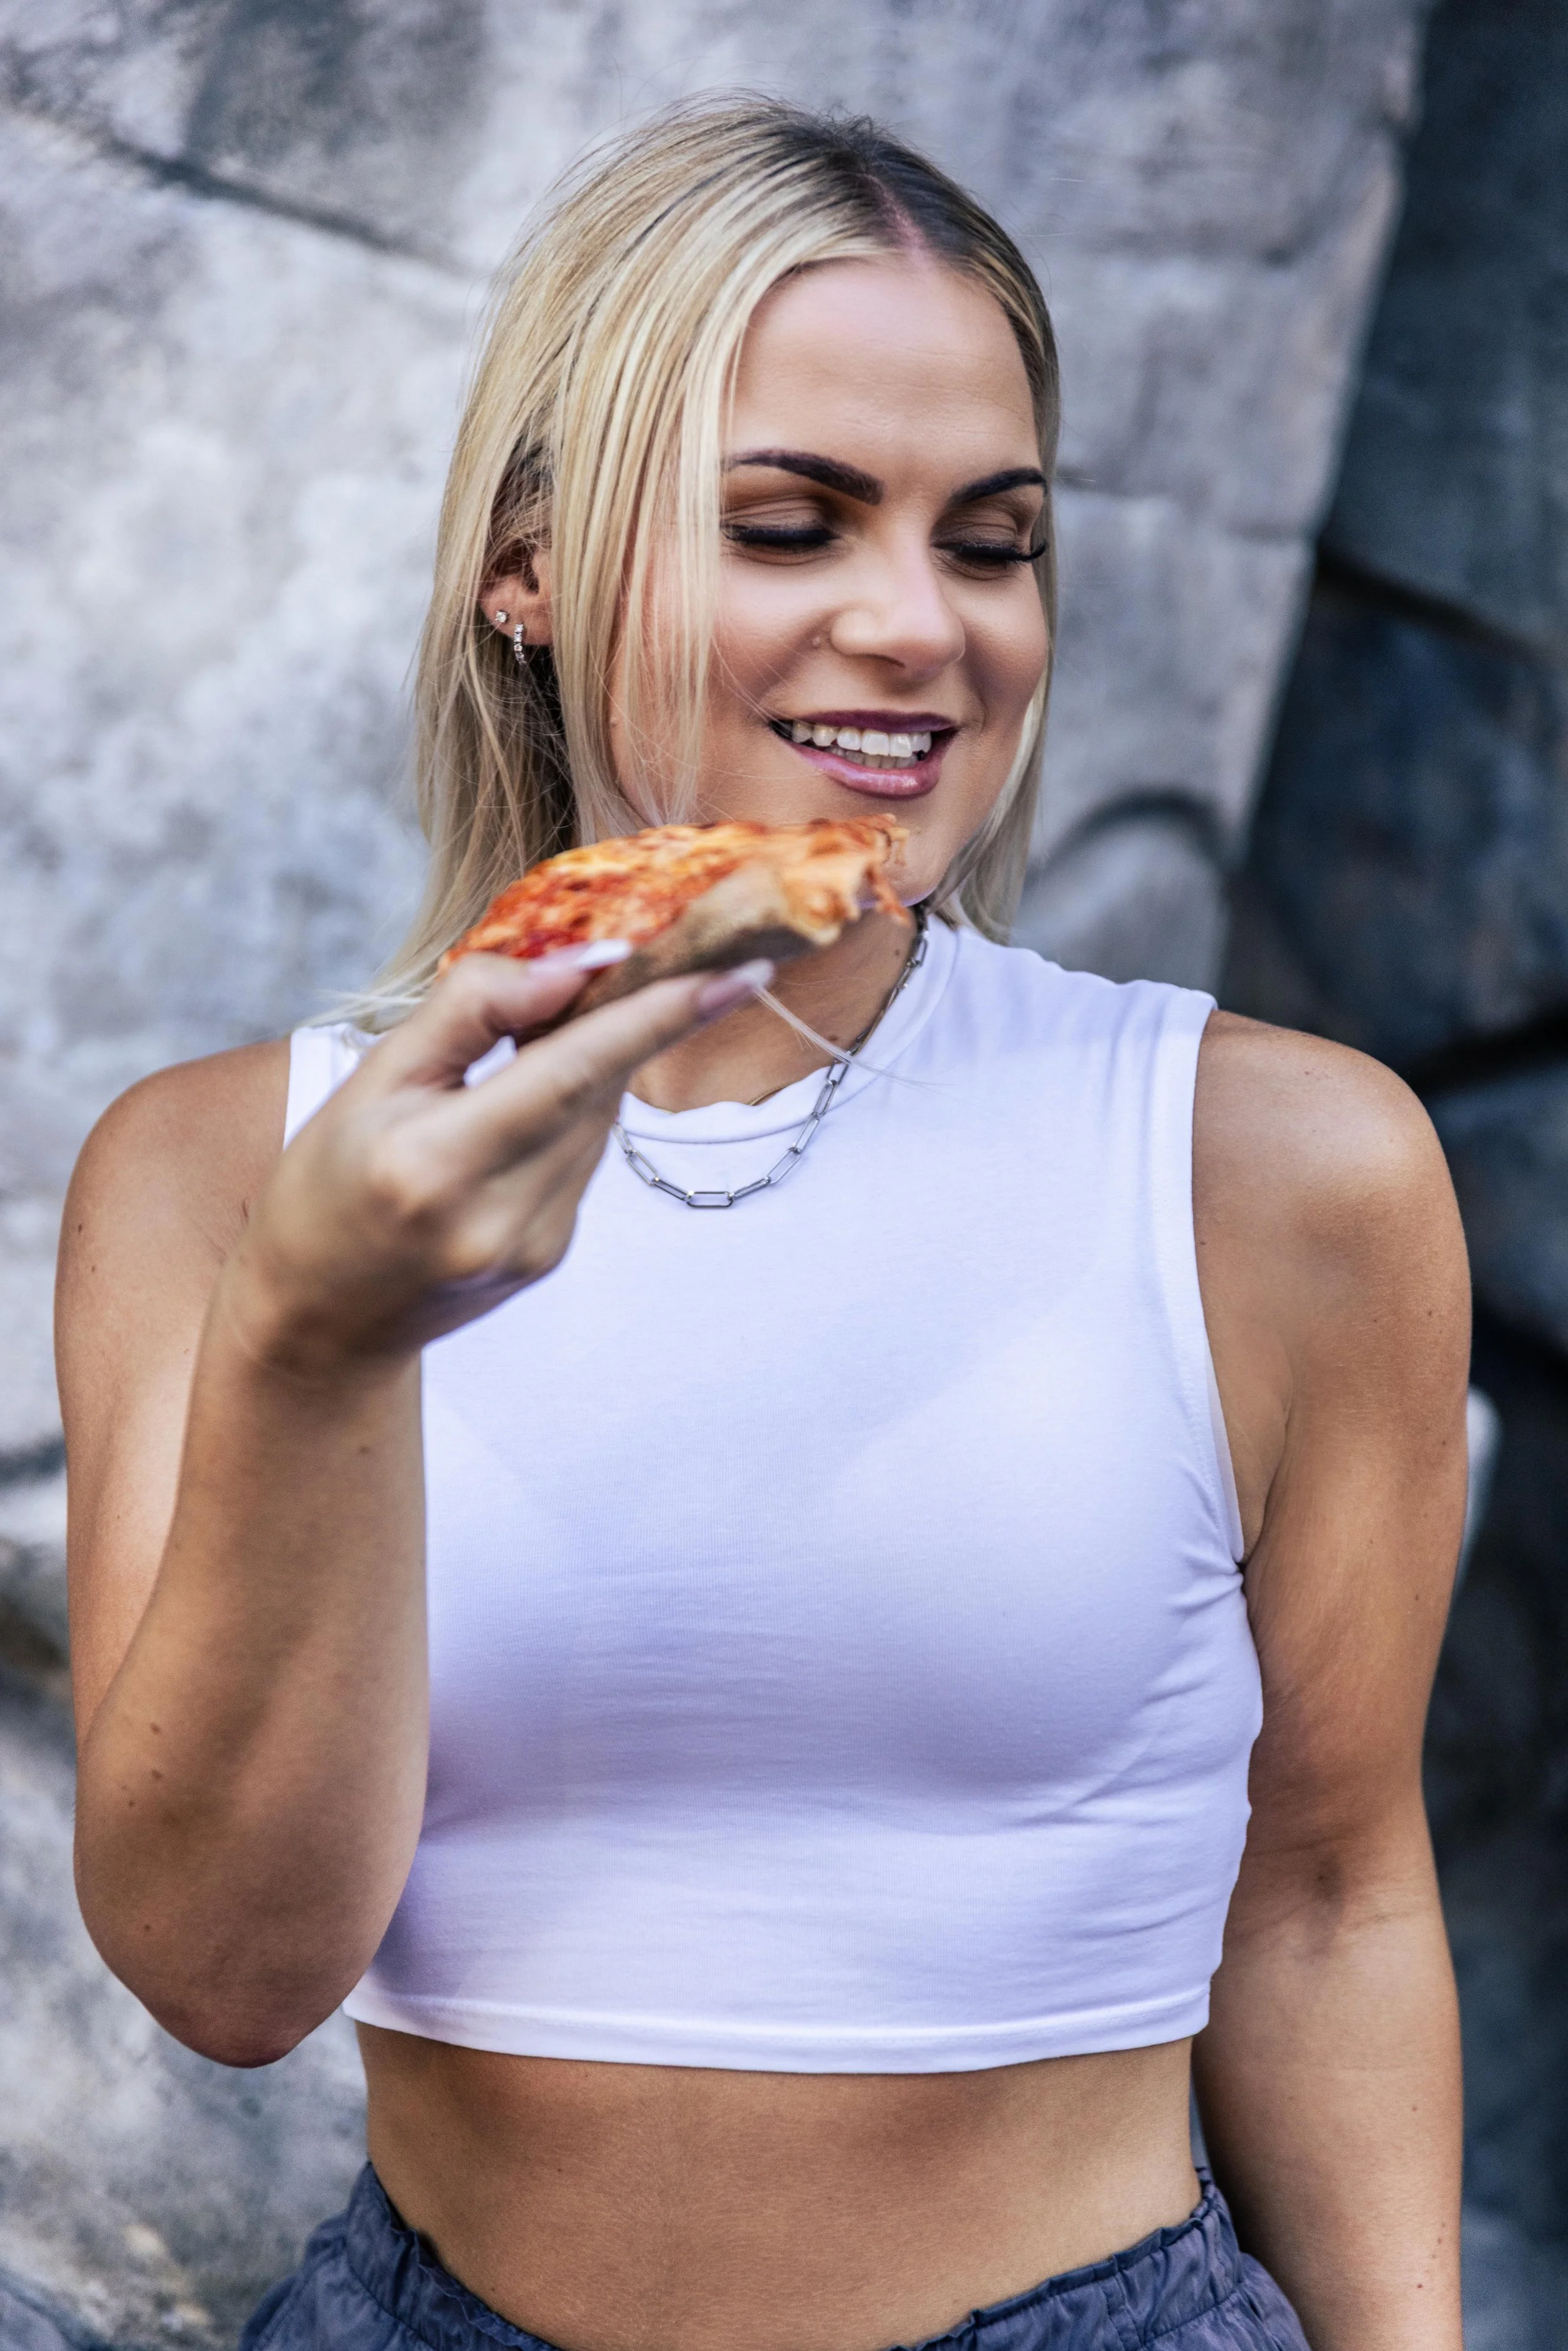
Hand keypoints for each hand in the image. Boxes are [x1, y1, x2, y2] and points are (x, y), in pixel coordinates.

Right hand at [215, 948, 769, 1376]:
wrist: (316, 1321)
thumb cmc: (325, 1187)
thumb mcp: (371, 1081)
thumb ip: (470, 1012)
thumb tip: (573, 965)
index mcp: (438, 1164)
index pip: (574, 1072)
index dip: (658, 1017)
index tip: (734, 972)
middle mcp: (499, 1217)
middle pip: (596, 1088)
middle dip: (626, 1016)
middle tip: (642, 952)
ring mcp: (535, 1247)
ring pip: (597, 1120)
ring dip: (585, 1064)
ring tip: (525, 1042)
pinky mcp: (552, 1257)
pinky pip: (582, 1157)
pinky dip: (567, 1113)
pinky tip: (516, 1112)